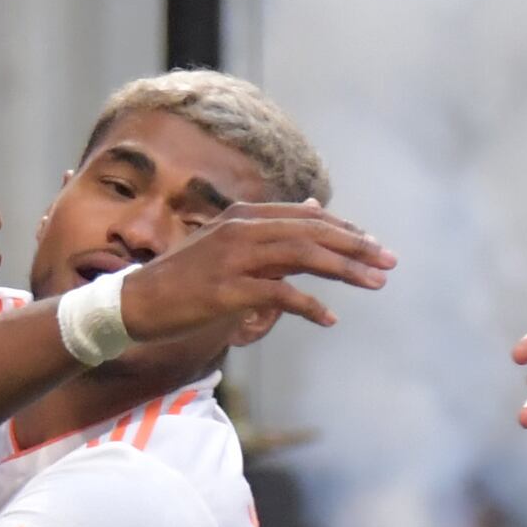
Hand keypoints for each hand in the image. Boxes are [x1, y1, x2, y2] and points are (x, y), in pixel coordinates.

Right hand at [121, 203, 398, 341]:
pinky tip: (330, 319)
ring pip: (304, 256)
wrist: (136, 301)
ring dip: (345, 270)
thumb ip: (269, 229)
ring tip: (375, 284)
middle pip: (313, 232)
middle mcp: (243, 229)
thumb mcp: (227, 243)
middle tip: (390, 262)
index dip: (346, 231)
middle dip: (356, 248)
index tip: (375, 247)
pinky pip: (281, 294)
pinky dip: (310, 306)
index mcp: (245, 215)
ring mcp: (236, 258)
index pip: (308, 218)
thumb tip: (314, 208)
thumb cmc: (184, 279)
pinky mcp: (229, 289)